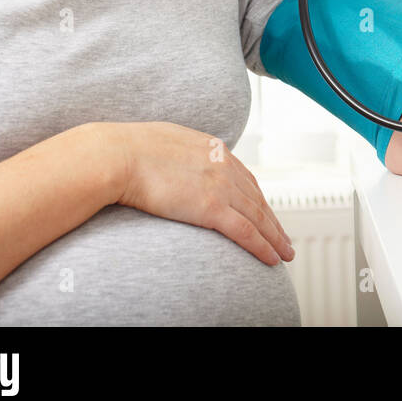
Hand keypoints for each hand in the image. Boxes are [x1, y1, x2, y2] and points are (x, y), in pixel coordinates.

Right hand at [105, 121, 295, 265]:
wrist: (116, 155)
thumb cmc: (125, 150)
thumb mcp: (163, 141)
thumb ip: (178, 152)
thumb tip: (171, 162)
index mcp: (213, 148)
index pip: (245, 178)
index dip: (257, 199)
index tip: (265, 214)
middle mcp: (224, 165)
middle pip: (256, 199)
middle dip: (272, 221)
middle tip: (284, 238)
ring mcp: (220, 186)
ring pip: (258, 217)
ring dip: (275, 238)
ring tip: (284, 254)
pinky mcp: (211, 207)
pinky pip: (246, 232)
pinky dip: (263, 246)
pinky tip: (272, 258)